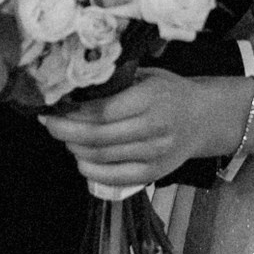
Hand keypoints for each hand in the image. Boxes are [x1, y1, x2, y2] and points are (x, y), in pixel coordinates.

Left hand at [40, 70, 245, 193]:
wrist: (204, 118)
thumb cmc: (170, 92)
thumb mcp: (147, 76)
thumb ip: (117, 82)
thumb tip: (74, 88)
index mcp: (151, 98)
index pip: (103, 111)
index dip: (73, 113)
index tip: (54, 108)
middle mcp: (154, 128)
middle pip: (98, 136)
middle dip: (66, 132)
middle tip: (49, 124)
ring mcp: (155, 154)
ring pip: (102, 157)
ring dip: (76, 149)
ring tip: (65, 139)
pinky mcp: (154, 173)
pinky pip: (115, 177)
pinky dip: (91, 171)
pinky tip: (80, 159)